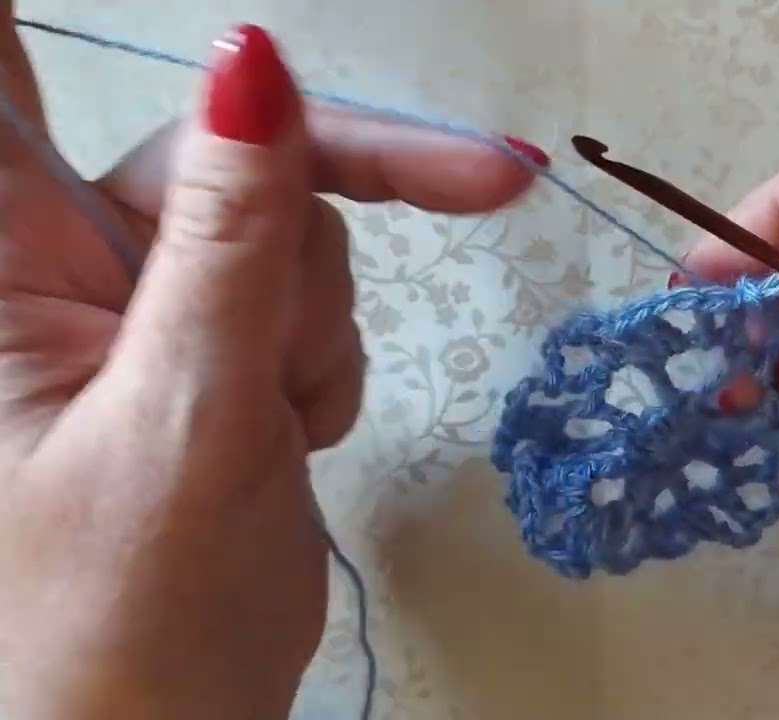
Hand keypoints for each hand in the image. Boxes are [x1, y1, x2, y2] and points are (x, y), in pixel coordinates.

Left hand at [0, 21, 541, 718]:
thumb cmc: (118, 623)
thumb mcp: (186, 418)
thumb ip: (227, 237)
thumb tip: (253, 61)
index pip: (1, 79)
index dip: (37, 28)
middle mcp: (57, 264)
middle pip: (216, 150)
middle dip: (314, 204)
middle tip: (486, 184)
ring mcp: (136, 306)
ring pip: (281, 227)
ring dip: (314, 318)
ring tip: (280, 427)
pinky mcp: (200, 346)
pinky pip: (301, 293)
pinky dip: (320, 357)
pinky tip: (290, 434)